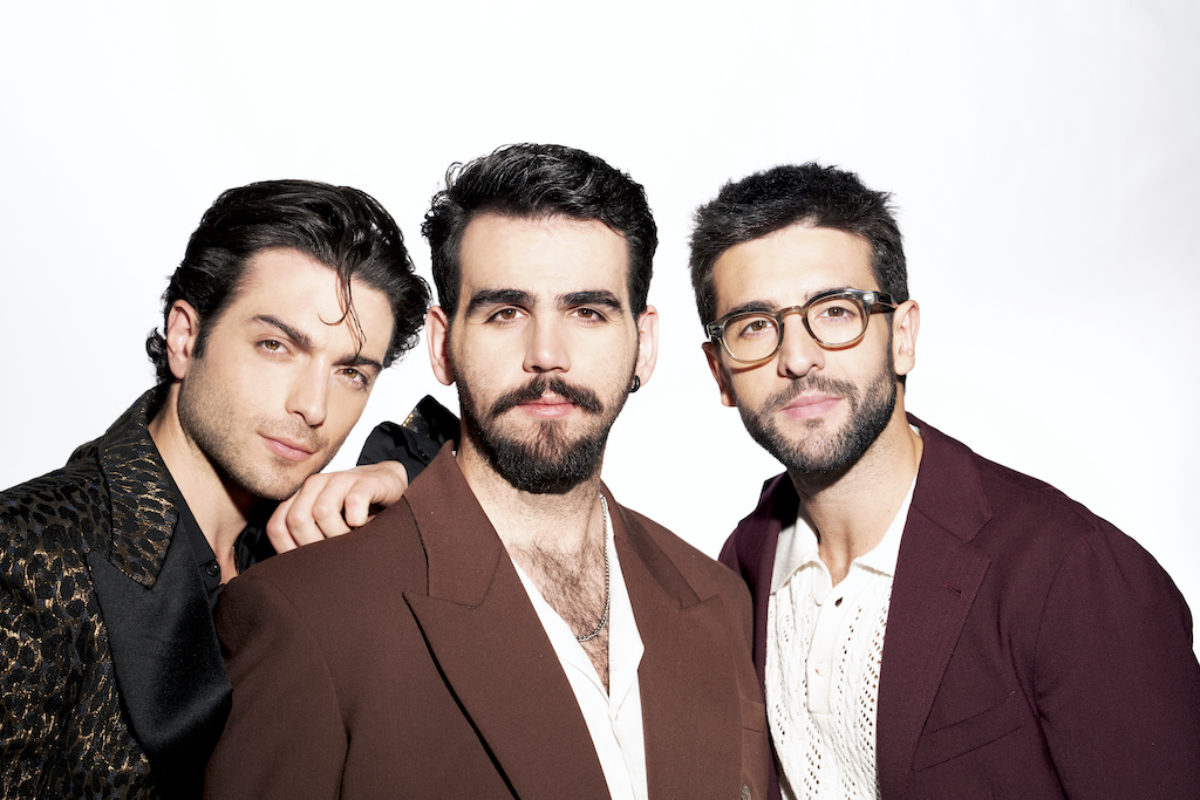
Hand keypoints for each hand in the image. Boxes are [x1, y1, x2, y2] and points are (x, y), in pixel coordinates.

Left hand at [266, 461, 408, 553]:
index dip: (290, 550)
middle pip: (297, 520)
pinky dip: (357, 517)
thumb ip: (306, 540)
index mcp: (300, 497)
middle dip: (316, 544)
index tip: (311, 563)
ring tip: (353, 540)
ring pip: (322, 510)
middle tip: (336, 554)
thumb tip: (290, 575)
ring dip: (339, 534)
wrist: (387, 483)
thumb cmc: (355, 512)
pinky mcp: (366, 481)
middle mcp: (315, 485)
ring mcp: (340, 480)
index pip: (277, 527)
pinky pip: (353, 500)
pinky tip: (364, 525)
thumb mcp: (327, 526)